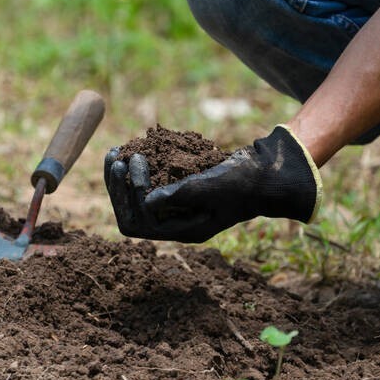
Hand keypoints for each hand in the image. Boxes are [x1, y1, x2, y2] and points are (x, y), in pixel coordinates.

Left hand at [104, 125, 320, 242]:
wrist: (264, 173)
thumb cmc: (244, 180)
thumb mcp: (214, 185)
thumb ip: (182, 194)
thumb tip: (146, 202)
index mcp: (185, 230)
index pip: (141, 223)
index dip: (131, 192)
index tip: (136, 158)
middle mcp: (176, 222)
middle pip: (131, 215)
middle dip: (118, 187)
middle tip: (116, 157)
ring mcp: (176, 208)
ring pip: (134, 200)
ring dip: (121, 178)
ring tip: (115, 153)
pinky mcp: (177, 191)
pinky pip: (145, 186)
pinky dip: (134, 170)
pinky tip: (129, 149)